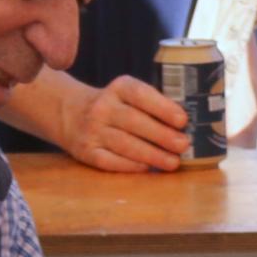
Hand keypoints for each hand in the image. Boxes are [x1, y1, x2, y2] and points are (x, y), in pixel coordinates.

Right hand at [56, 71, 192, 173]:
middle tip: (184, 145)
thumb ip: (152, 104)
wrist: (69, 113)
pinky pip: (110, 161)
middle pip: (134, 122)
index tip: (183, 120)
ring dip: (152, 155)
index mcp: (118, 88)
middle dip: (162, 135)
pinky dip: (131, 165)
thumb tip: (187, 125)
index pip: (140, 94)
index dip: (162, 107)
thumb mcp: (127, 94)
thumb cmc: (114, 105)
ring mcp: (92, 130)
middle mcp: (102, 107)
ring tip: (173, 162)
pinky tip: (148, 168)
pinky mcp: (85, 152)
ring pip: (124, 144)